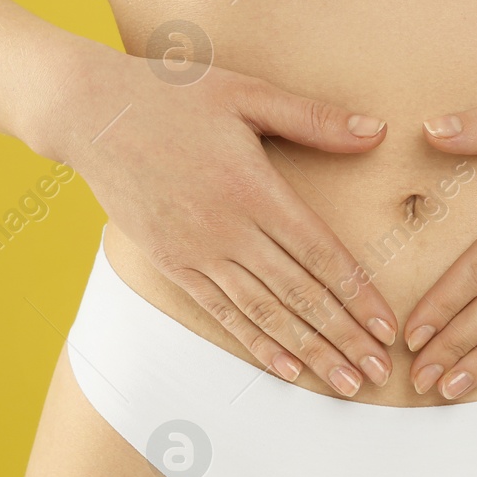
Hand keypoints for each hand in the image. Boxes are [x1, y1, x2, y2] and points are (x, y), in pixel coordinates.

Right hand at [66, 49, 397, 396]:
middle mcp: (228, 230)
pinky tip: (287, 369)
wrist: (89, 113)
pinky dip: (257, 343)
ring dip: (309, 353)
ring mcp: (197, 252)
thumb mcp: (247, 94)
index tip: (387, 328)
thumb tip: (377, 131)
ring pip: (264, 314)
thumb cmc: (172, 95)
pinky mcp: (171, 264)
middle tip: (378, 374)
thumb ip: (314, 120)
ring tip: (345, 383)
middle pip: (299, 295)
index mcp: (254, 188)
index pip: (320, 254)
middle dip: (344, 338)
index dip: (358, 296)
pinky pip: (222, 313)